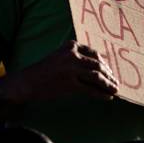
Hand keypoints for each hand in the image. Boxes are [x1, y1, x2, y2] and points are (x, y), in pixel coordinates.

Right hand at [4, 40, 118, 103]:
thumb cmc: (45, 70)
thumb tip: (99, 68)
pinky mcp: (70, 84)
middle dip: (109, 75)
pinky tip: (107, 97)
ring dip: (108, 84)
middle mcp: (72, 55)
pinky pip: (91, 89)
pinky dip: (101, 94)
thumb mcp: (61, 56)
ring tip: (114, 90)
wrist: (27, 82)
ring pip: (97, 77)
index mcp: (71, 46)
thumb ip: (77, 58)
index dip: (105, 64)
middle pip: (98, 65)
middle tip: (115, 82)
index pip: (94, 54)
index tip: (110, 71)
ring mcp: (71, 70)